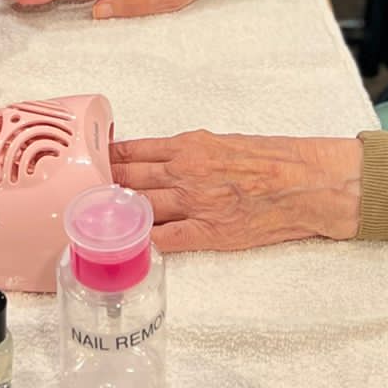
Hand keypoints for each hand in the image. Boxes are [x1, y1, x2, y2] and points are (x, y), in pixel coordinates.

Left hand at [110, 132, 362, 251]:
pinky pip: (163, 241)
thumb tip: (163, 159)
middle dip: (101, 187)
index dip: (106, 160)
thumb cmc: (275, 158)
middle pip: (127, 180)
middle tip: (80, 194)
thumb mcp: (225, 141)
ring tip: (93, 221)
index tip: (87, 164)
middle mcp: (184, 172)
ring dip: (115, 215)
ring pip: (139, 208)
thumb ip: (191, 150)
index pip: (132, 151)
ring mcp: (194, 204)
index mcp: (189, 145)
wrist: (307, 182)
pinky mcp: (207, 233)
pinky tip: (124, 246)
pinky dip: (141, 243)